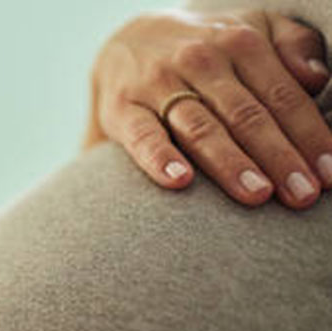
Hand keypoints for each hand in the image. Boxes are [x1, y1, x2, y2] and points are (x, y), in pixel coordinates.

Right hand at [85, 9, 331, 208]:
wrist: (125, 46)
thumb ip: (291, 48)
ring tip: (257, 195)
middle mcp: (201, 61)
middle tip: (302, 195)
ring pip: (201, 128)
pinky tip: (180, 182)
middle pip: (247, 115)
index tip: (328, 173)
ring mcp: (159, 86)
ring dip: (231, 163)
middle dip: (279, 157)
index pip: (281, 95)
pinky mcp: (124, 110)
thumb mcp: (251, 31)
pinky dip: (160, 158)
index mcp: (240, 44)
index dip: (309, 135)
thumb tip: (317, 79)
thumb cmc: (202, 50)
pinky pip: (144, 137)